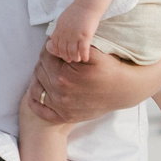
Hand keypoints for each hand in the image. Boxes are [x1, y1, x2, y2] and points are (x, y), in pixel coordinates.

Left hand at [30, 44, 160, 126]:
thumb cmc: (110, 68)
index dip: (50, 48)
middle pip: (39, 71)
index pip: (45, 57)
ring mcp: (61, 107)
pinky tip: (38, 92)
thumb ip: (70, 48)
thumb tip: (49, 44)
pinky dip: (35, 101)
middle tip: (52, 57)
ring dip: (39, 77)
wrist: (125, 90)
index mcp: (64, 76)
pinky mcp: (64, 116)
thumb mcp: (93, 54)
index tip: (54, 45)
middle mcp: (60, 93)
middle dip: (45, 62)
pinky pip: (41, 109)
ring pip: (37, 88)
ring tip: (47, 70)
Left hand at [46, 9, 98, 64]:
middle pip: (63, 50)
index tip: (61, 54)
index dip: (58, 51)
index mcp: (59, 29)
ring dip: (74, 57)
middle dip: (66, 56)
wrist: (87, 4)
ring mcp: (75, 35)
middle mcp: (65, 34)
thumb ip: (57, 29)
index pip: (55, 44)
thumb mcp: (62, 19)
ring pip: (73, 52)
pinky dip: (84, 55)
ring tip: (77, 59)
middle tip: (69, 60)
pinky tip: (85, 59)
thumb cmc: (76, 11)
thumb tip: (51, 36)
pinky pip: (83, 49)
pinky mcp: (85, 36)